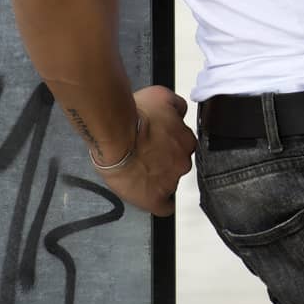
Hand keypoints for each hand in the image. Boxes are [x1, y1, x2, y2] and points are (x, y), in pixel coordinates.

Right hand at [94, 85, 195, 216]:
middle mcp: (183, 162)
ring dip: (157, 178)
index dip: (169, 145)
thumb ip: (177, 106)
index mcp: (186, 140)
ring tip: (138, 171)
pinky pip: (163, 207)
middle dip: (164, 161)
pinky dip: (158, 203)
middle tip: (145, 155)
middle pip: (177, 164)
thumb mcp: (162, 96)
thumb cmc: (135, 115)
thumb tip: (180, 112)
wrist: (116, 135)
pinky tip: (149, 197)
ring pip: (169, 183)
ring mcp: (170, 182)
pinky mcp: (154, 199)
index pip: (183, 146)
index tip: (156, 143)